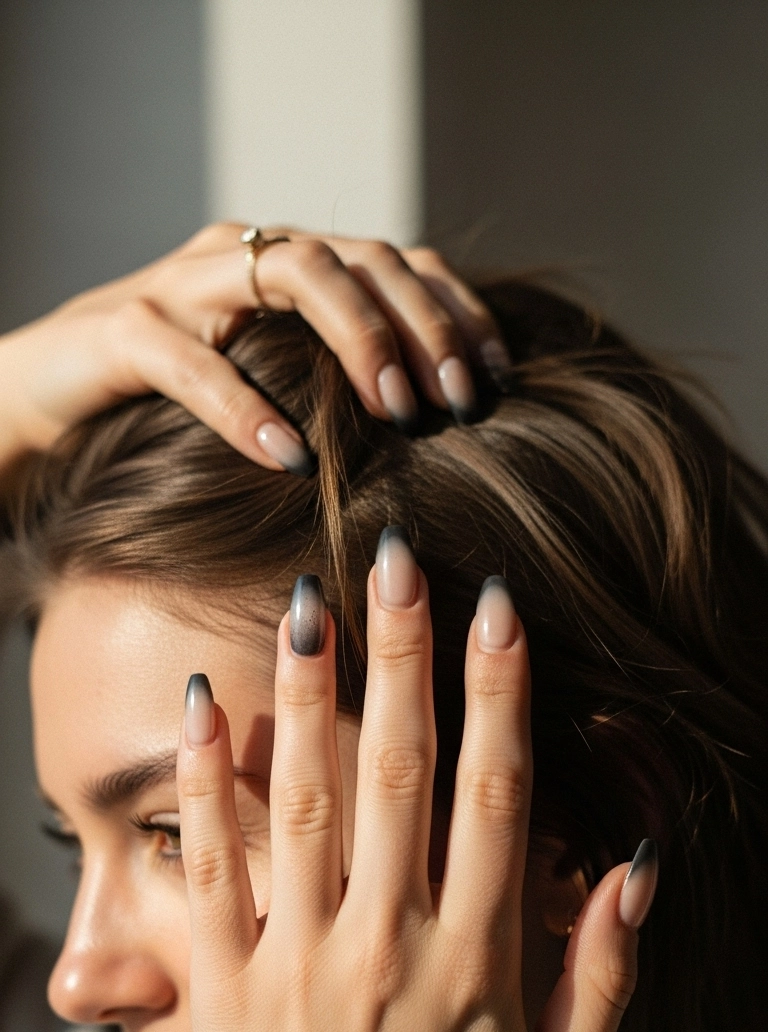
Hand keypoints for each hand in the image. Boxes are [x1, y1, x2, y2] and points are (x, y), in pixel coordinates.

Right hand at [0, 224, 508, 475]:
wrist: (46, 387)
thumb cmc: (173, 399)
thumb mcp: (268, 385)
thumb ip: (331, 387)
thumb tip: (431, 438)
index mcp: (292, 267)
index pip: (399, 263)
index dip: (457, 313)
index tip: (500, 381)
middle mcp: (249, 257)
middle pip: (363, 257)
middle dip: (424, 328)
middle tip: (460, 403)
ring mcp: (188, 285)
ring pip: (295, 273)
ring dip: (361, 339)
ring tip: (397, 413)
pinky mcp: (126, 328)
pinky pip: (193, 360)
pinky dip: (245, 408)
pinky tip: (288, 459)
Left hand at [176, 543, 644, 1031]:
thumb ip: (602, 983)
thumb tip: (638, 871)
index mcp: (475, 966)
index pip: (496, 800)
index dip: (500, 696)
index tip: (498, 611)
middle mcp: (388, 946)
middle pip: (399, 774)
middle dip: (404, 657)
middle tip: (403, 559)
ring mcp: (299, 962)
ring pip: (306, 800)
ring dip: (310, 693)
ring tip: (311, 599)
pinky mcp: (226, 987)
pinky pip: (216, 868)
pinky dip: (209, 781)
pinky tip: (206, 702)